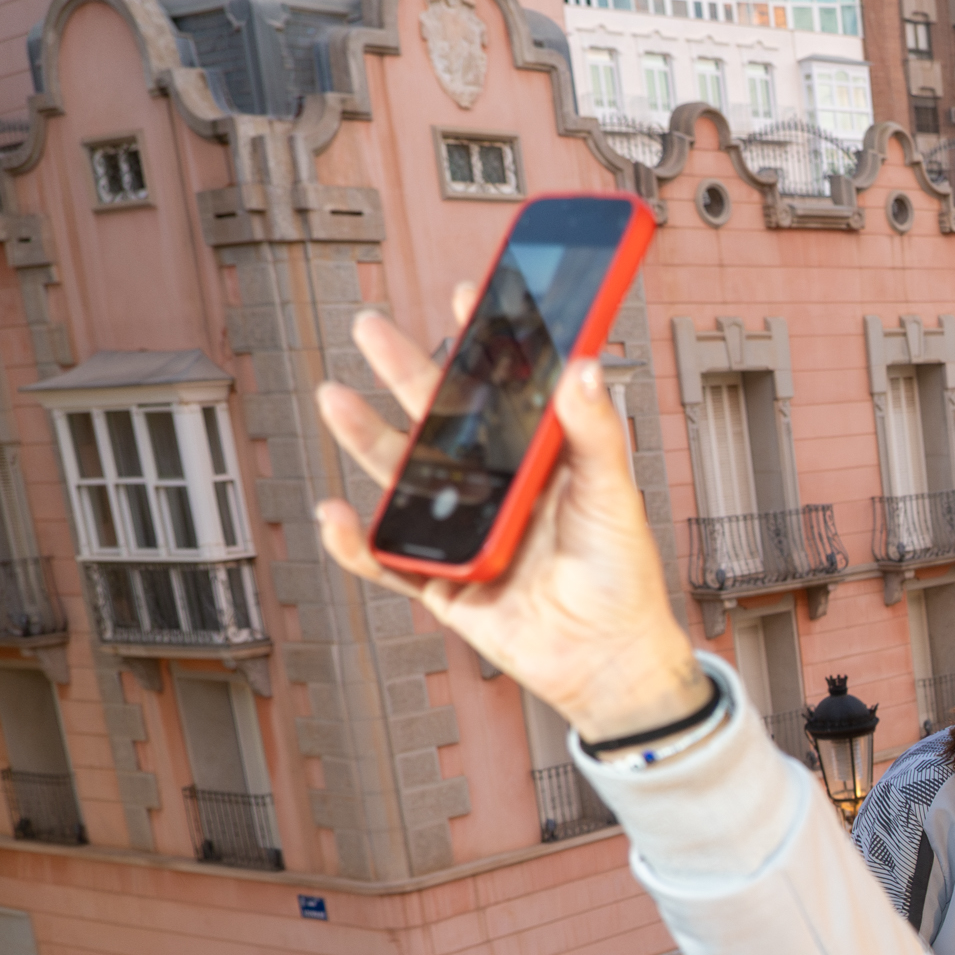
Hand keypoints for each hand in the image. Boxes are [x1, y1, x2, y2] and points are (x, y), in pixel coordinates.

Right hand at [313, 296, 701, 741]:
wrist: (610, 661)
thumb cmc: (622, 578)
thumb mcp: (613, 496)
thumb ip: (596, 433)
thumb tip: (585, 365)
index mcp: (537, 461)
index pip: (502, 390)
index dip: (483, 342)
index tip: (467, 292)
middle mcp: (496, 489)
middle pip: (439, 420)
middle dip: (402, 371)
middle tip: (368, 326)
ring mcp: (466, 532)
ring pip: (403, 478)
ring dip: (364, 439)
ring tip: (332, 396)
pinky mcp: (444, 583)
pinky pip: (389, 561)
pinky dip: (357, 543)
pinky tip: (335, 514)